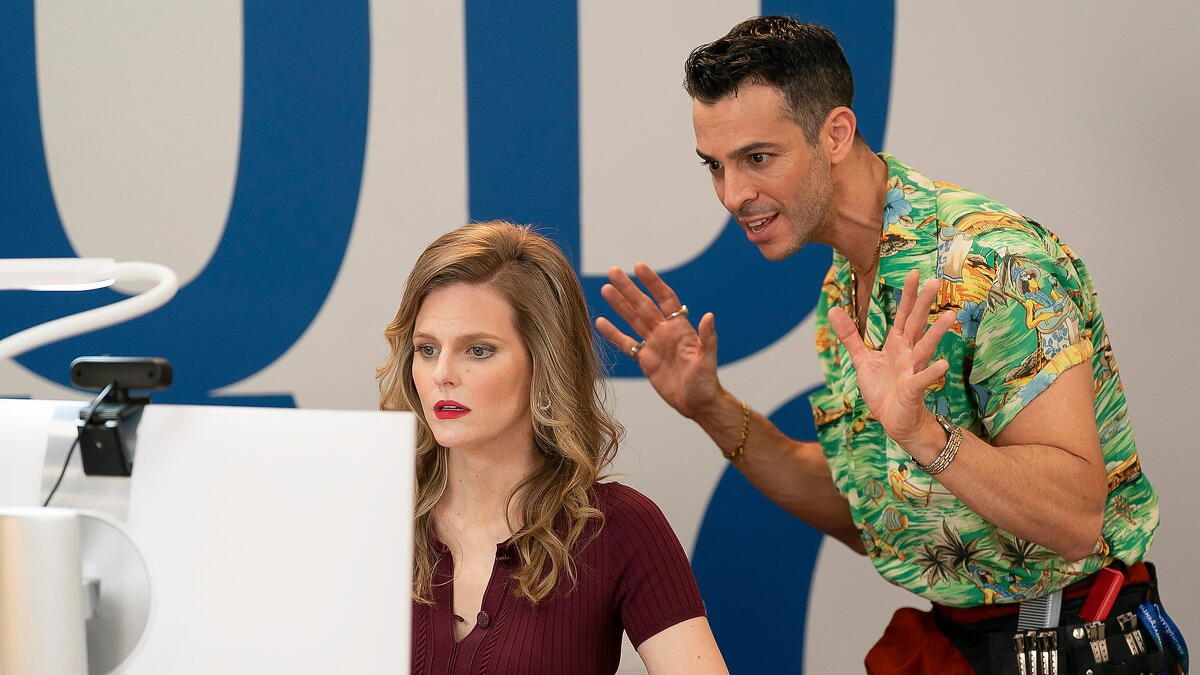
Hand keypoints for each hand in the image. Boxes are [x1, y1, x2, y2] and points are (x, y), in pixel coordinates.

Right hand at [595, 263, 720, 418]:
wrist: (697, 403)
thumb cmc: (706, 381)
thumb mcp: (707, 359)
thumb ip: (707, 338)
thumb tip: (709, 316)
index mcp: (680, 328)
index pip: (665, 298)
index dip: (652, 283)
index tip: (639, 267)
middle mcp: (665, 332)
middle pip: (643, 305)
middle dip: (628, 288)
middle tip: (613, 271)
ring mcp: (654, 344)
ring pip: (632, 320)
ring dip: (619, 305)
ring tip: (605, 289)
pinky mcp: (645, 360)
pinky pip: (626, 343)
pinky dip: (613, 333)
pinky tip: (600, 322)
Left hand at [827, 270, 955, 445]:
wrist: (894, 421)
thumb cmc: (883, 390)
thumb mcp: (862, 360)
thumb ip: (850, 336)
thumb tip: (833, 309)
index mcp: (896, 345)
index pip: (902, 315)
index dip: (907, 295)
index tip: (915, 273)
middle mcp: (908, 354)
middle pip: (915, 325)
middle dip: (924, 305)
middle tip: (935, 282)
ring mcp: (912, 371)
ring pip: (924, 348)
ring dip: (936, 333)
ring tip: (950, 316)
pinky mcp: (912, 390)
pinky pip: (921, 380)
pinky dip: (932, 373)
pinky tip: (943, 364)